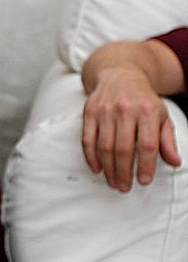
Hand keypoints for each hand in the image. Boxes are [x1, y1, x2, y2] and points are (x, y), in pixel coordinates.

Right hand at [82, 65, 180, 190]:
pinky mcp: (89, 112)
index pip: (147, 144)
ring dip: (108, 168)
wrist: (120, 74)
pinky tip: (97, 168)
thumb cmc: (143, 99)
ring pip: (104, 146)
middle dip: (124, 171)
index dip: (146, 165)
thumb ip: (167, 139)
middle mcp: (126, 110)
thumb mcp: (161, 116)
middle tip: (124, 187)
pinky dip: (91, 156)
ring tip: (113, 182)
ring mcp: (105, 110)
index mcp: (148, 111)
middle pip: (124, 148)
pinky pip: (87, 138)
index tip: (144, 180)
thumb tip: (174, 161)